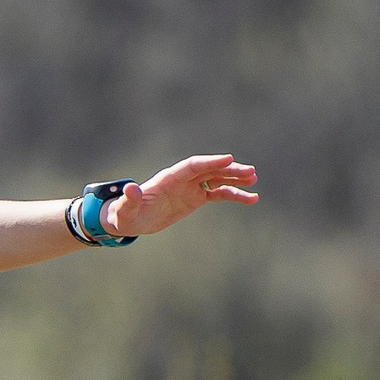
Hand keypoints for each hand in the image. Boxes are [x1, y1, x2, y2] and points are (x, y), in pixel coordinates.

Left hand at [102, 155, 258, 237]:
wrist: (131, 220)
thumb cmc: (126, 214)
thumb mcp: (126, 210)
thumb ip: (129, 200)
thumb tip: (130, 189)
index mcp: (168, 178)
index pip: (193, 165)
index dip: (210, 162)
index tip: (229, 159)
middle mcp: (182, 179)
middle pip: (210, 169)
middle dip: (229, 170)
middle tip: (250, 171)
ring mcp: (191, 187)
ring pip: (217, 179)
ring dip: (235, 179)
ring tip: (254, 180)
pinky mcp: (196, 198)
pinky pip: (218, 194)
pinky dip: (234, 195)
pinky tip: (251, 198)